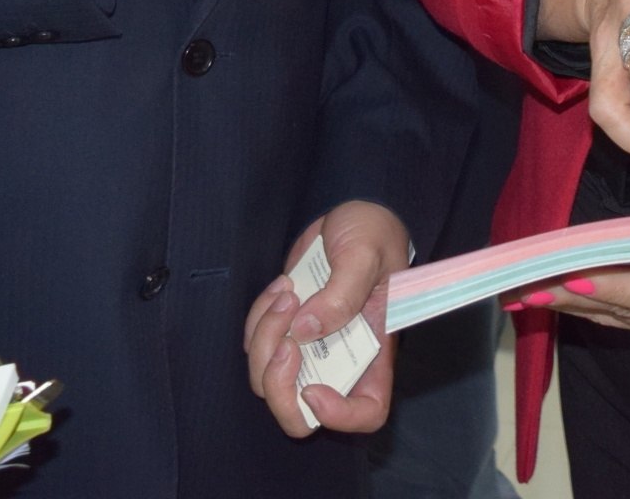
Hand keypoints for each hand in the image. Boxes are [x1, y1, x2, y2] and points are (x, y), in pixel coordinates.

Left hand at [243, 199, 407, 437]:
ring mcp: (309, 346)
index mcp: (374, 352)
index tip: (313, 388)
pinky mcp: (285, 327)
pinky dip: (259, 318)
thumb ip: (342, 294)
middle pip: (301, 413)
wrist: (351, 213)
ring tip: (287, 295)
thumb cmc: (372, 234)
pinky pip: (255, 343)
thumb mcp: (365, 256)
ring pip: (268, 377)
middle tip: (284, 343)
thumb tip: (306, 330)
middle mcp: (339, 359)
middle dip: (279, 386)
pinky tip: (282, 286)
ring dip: (266, 339)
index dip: (338, 416)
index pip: (366, 411)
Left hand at [514, 159, 629, 348]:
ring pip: (617, 316)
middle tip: (523, 284)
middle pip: (628, 310)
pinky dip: (584, 300)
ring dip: (569, 303)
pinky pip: (621, 311)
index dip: (618, 285)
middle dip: (574, 296)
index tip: (576, 277)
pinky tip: (546, 292)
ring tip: (520, 291)